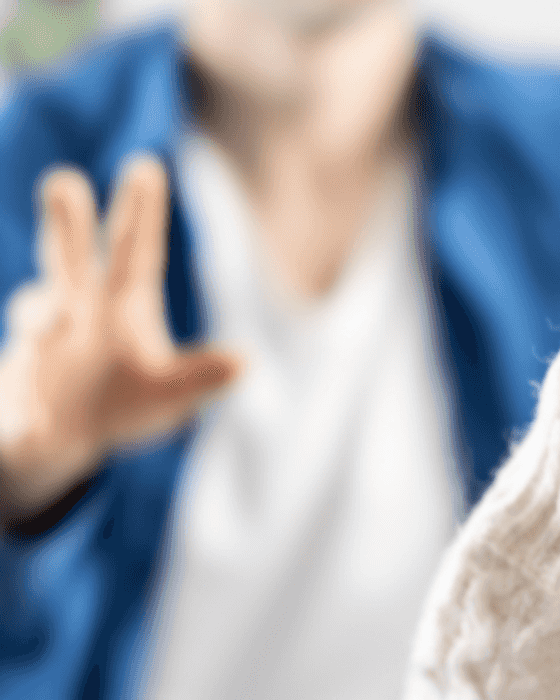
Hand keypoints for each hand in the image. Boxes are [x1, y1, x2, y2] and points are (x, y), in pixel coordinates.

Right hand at [0, 158, 238, 516]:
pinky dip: (20, 411)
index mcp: (125, 305)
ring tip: (53, 326)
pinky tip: (36, 426)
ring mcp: (41, 340)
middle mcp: (79, 309)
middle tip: (64, 179)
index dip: (141, 211)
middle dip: (67, 224)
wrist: (63, 437)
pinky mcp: (15, 383)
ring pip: (35, 312)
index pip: (135, 251)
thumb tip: (246, 362)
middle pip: (73, 258)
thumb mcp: (170, 393)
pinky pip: (13, 393)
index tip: (146, 164)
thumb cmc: (125, 400)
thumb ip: (198, 377)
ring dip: (38, 313)